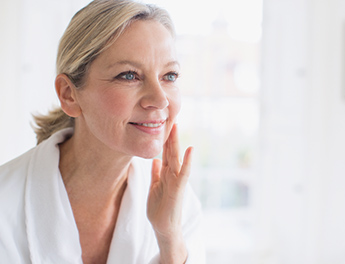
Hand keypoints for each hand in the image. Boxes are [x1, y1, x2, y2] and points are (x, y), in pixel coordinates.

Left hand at [147, 124, 191, 262]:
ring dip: (176, 143)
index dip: (163, 139)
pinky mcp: (179, 189)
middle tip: (171, 117)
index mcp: (165, 174)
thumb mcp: (154, 188)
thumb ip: (156, 174)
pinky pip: (183, 173)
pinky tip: (190, 150)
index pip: (164, 152)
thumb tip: (155, 160)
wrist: (164, 228)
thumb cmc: (159, 209)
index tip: (162, 123)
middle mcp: (172, 175)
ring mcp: (176, 181)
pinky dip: (187, 161)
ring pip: (176, 158)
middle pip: (170, 152)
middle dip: (170, 136)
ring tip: (177, 127)